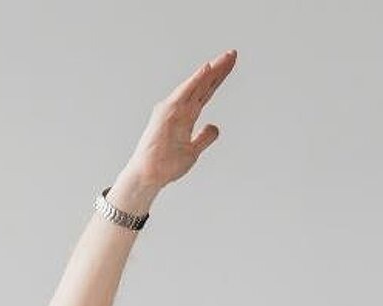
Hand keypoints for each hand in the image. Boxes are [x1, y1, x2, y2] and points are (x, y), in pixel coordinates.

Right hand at [122, 50, 235, 191]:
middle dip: (219, 69)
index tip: (230, 64)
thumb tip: (214, 127)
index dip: (218, 78)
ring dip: (212, 70)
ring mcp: (173, 108)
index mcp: (186, 116)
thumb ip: (205, 138)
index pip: (206, 92)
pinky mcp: (168, 111)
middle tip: (232, 54)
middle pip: (204, 85)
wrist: (149, 175)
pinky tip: (207, 68)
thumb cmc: (165, 164)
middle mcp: (180, 108)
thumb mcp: (193, 151)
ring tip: (226, 56)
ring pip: (197, 84)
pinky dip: (196, 79)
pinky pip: (185, 92)